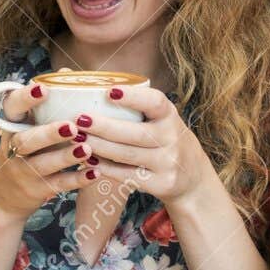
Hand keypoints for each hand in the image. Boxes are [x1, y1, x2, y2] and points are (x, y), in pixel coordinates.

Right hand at [0, 85, 99, 221]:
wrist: (5, 198)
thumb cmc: (23, 151)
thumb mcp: (25, 127)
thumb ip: (44, 104)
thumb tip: (67, 73)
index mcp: (11, 128)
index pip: (11, 109)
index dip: (25, 99)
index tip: (43, 89)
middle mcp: (13, 149)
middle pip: (26, 142)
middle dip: (48, 134)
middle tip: (72, 126)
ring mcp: (24, 172)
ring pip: (43, 165)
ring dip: (66, 157)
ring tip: (87, 148)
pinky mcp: (38, 190)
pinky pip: (59, 185)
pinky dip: (77, 179)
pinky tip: (96, 172)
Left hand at [72, 85, 213, 203]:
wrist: (193, 177)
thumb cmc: (165, 139)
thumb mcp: (162, 119)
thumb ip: (137, 106)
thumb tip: (92, 85)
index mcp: (170, 116)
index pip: (155, 102)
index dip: (133, 97)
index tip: (109, 91)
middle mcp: (172, 138)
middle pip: (134, 133)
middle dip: (103, 126)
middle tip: (79, 119)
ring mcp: (168, 163)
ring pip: (127, 155)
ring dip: (98, 147)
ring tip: (77, 138)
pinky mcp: (161, 184)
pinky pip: (127, 175)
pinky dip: (105, 168)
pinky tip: (88, 160)